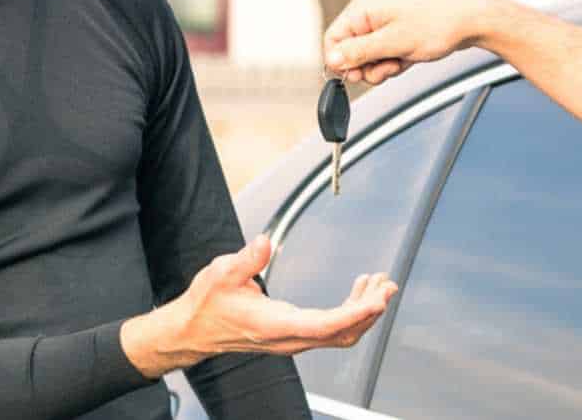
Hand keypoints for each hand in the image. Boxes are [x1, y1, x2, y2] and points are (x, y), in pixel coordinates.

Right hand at [121, 235, 397, 377]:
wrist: (194, 330)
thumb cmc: (207, 304)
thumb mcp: (221, 274)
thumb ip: (246, 259)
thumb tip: (265, 241)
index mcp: (274, 325)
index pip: (325, 325)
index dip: (355, 313)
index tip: (377, 299)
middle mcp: (289, 338)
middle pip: (342, 333)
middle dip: (370, 310)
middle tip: (387, 285)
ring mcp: (293, 339)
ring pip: (341, 334)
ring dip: (364, 312)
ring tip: (379, 285)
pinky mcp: (294, 335)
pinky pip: (331, 330)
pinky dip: (351, 312)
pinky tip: (358, 291)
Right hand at [323, 0, 500, 84]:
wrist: (471, 19)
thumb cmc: (436, 24)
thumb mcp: (393, 43)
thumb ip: (359, 52)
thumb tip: (332, 60)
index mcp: (363, 8)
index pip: (333, 38)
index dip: (341, 61)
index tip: (355, 76)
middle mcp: (370, 13)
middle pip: (350, 50)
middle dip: (366, 66)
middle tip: (387, 68)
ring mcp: (384, 22)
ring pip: (368, 56)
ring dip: (382, 66)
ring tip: (402, 61)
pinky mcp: (397, 32)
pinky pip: (384, 54)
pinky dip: (393, 62)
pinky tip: (409, 59)